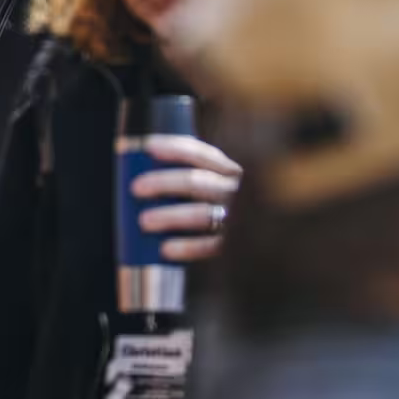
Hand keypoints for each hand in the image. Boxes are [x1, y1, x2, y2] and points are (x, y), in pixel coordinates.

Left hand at [132, 134, 241, 261]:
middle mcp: (235, 193)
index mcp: (229, 173)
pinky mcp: (235, 248)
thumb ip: (188, 183)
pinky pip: (211, 246)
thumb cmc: (217, 212)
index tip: (149, 147)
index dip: (176, 148)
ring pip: (202, 213)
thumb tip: (143, 179)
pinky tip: (164, 249)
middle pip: (197, 182)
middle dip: (164, 183)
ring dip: (170, 216)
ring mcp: (238, 220)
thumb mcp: (211, 190)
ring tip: (143, 221)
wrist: (262, 250)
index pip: (203, 155)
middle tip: (135, 188)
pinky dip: (187, 247)